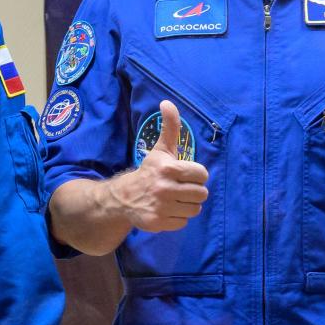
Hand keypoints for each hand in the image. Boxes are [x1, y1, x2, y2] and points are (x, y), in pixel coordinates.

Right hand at [103, 100, 208, 231]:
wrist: (123, 197)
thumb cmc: (149, 171)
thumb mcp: (160, 149)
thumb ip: (169, 127)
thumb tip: (167, 102)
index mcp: (168, 168)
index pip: (201, 174)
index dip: (195, 174)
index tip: (184, 174)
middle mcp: (165, 188)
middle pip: (202, 194)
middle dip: (193, 191)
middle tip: (180, 188)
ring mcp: (162, 207)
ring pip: (195, 209)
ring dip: (187, 205)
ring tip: (175, 199)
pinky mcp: (159, 223)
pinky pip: (184, 222)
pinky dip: (178, 217)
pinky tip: (168, 210)